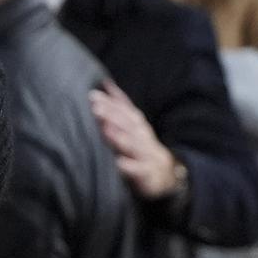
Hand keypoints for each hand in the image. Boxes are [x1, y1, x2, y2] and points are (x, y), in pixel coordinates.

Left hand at [91, 82, 184, 202]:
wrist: (164, 174)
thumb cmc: (140, 147)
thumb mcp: (132, 124)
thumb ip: (120, 105)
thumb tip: (105, 83)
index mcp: (137, 124)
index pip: (124, 110)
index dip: (110, 101)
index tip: (93, 95)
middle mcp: (142, 136)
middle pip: (127, 124)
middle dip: (111, 115)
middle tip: (95, 108)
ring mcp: (146, 154)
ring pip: (133, 144)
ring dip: (119, 137)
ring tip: (105, 130)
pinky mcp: (147, 174)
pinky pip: (138, 170)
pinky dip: (129, 166)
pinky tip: (118, 163)